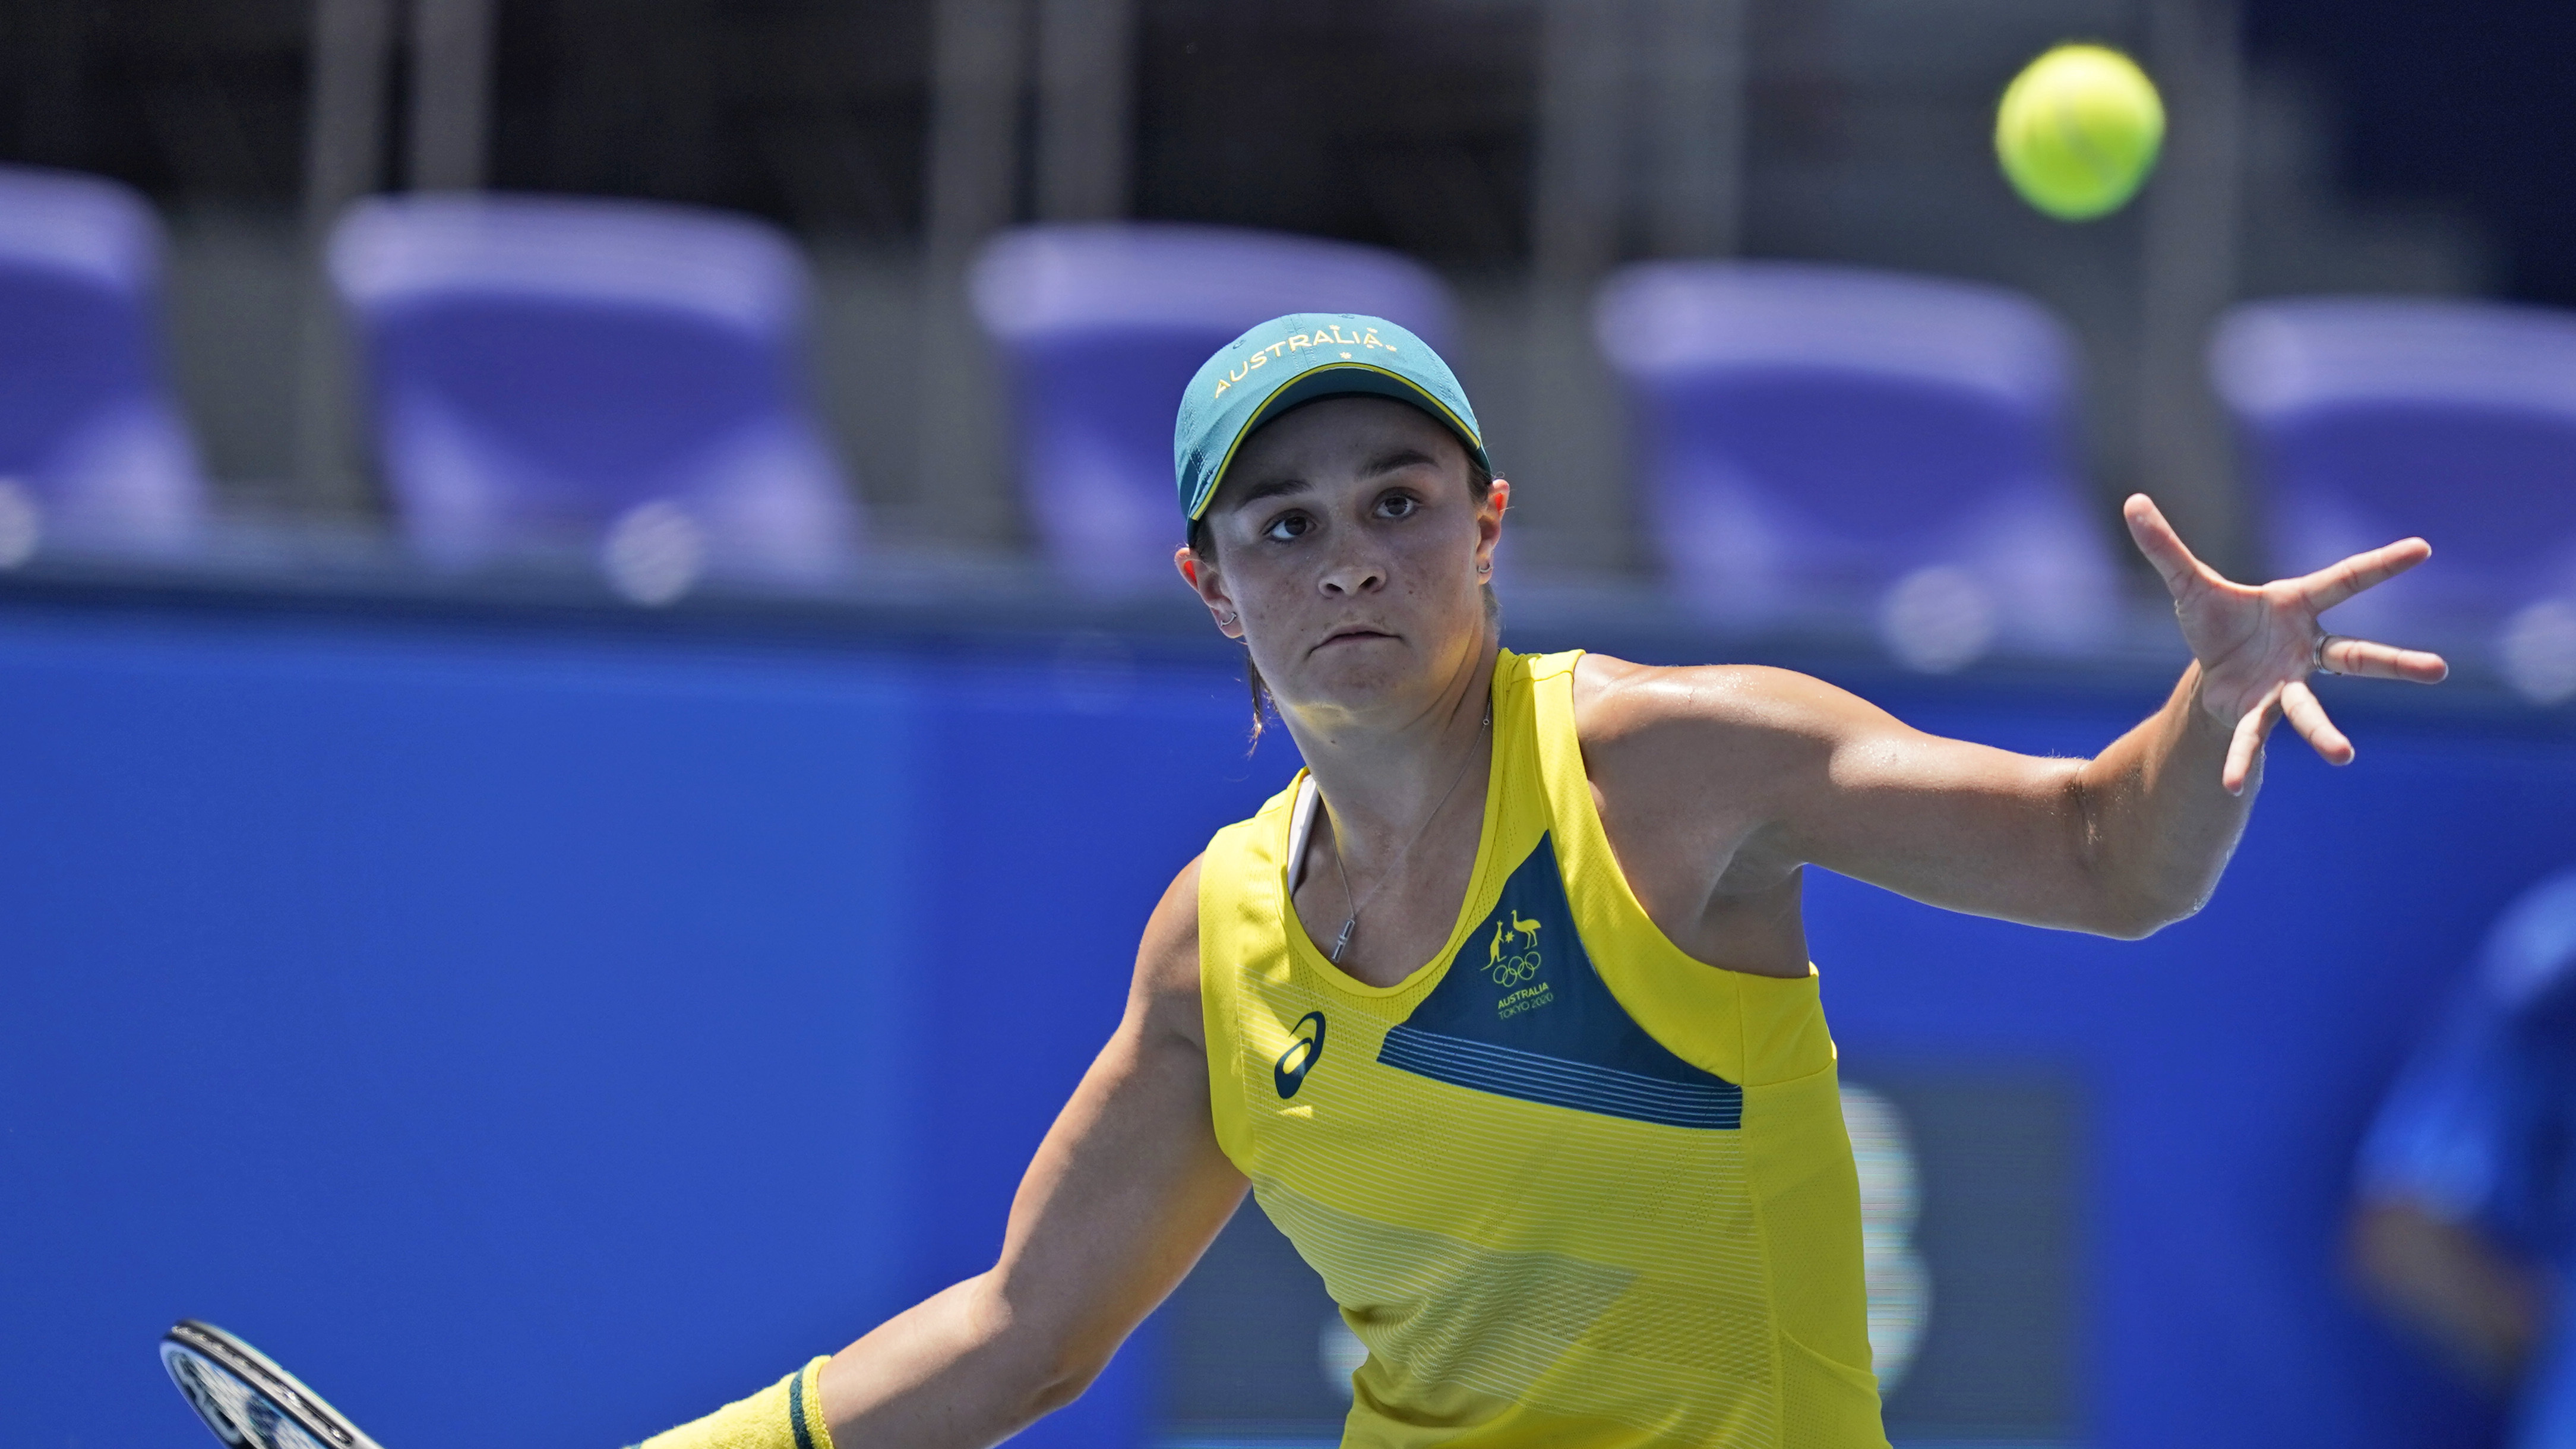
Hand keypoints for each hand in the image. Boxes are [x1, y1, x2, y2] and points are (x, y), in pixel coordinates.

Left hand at [2124, 494, 2448, 795]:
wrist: (2209, 666)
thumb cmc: (2217, 620)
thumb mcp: (2188, 583)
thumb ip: (2165, 547)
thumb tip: (2133, 501)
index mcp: (2296, 606)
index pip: (2346, 580)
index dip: (2383, 564)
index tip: (2424, 548)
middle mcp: (2304, 649)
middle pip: (2357, 655)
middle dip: (2396, 664)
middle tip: (2439, 670)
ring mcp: (2287, 684)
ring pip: (2312, 709)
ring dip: (2323, 733)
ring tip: (2343, 756)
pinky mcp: (2259, 712)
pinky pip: (2250, 738)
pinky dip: (2238, 759)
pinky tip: (2230, 785)